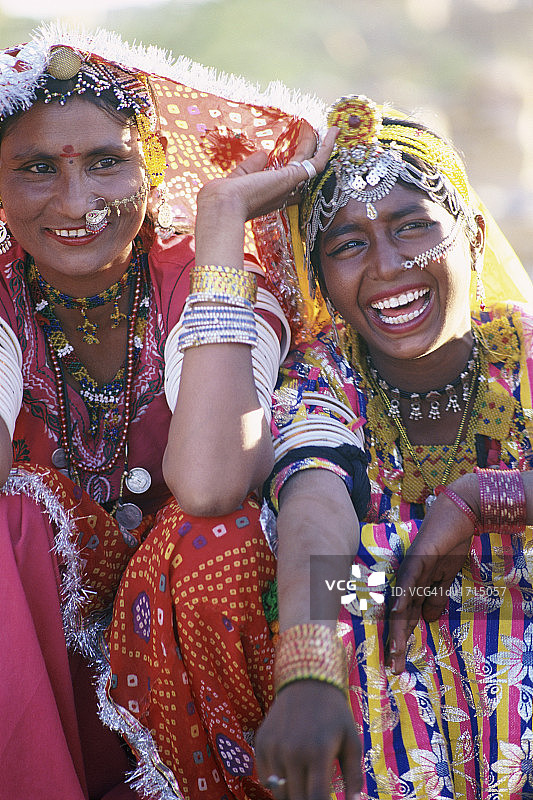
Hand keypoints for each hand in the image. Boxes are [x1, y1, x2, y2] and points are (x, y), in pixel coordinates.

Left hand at [196, 123, 338, 223]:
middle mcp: (283, 192)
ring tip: (325, 129)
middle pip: (301, 170)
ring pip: (310, 163)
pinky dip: (326, 147)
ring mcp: (289, 185)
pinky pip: (316, 162)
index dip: (295, 164)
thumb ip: (250, 167)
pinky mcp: (293, 178)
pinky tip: (333, 132)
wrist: (223, 205)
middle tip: (313, 134)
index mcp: (269, 194)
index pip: (287, 180)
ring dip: (318, 144)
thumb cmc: (224, 197)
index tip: (299, 149)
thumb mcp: (238, 177)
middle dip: (308, 151)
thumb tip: (263, 154)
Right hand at [255, 681, 361, 799]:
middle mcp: (293, 752)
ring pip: (279, 792)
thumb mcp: (351, 740)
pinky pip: (265, 778)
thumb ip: (354, 776)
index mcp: (318, 753)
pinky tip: (290, 771)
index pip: (316, 799)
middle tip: (316, 793)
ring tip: (305, 782)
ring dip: (292, 794)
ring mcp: (274, 748)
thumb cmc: (334, 713)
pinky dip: (276, 782)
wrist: (306, 681)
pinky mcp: (261, 743)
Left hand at [386, 473, 479, 674]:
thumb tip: (430, 621)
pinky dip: (404, 595)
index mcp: (413, 585)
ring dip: (397, 627)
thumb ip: (436, 597)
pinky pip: (409, 580)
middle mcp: (406, 579)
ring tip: (394, 651)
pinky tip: (398, 611)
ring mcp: (410, 568)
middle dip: (397, 642)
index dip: (401, 639)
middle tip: (394, 668)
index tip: (398, 663)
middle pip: (400, 615)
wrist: (457, 516)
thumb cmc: (449, 544)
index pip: (406, 617)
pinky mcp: (418, 557)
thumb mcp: (445, 578)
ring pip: (402, 602)